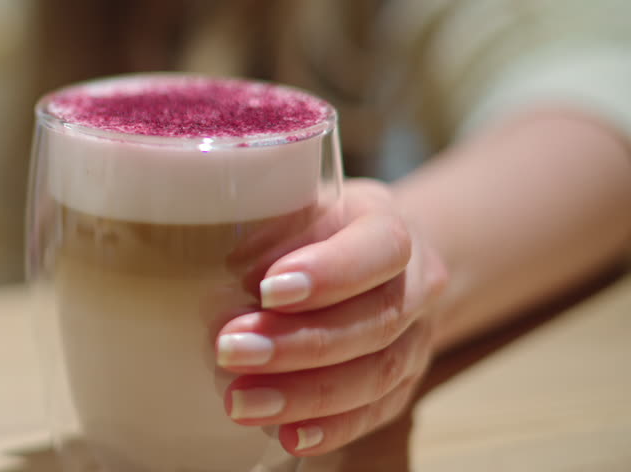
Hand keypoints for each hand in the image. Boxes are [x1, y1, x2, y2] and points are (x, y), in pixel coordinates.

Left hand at [213, 179, 448, 455]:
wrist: (377, 258)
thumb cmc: (317, 227)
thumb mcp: (296, 203)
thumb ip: (270, 225)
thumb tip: (221, 261)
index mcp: (390, 227)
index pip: (380, 248)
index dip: (330, 272)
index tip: (268, 288)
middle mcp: (416, 286)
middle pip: (374, 321)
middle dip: (298, 343)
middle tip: (230, 350)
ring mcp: (417, 340)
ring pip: (376, 375)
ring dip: (305, 394)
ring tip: (241, 400)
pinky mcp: (404, 386)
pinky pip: (375, 413)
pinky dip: (331, 428)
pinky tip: (288, 435)